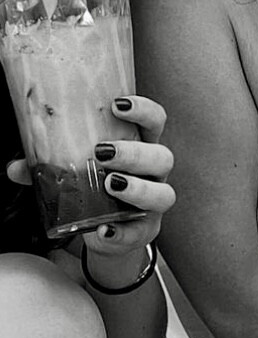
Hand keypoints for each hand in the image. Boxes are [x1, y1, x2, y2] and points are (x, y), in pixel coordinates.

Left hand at [7, 97, 175, 267]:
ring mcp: (153, 203)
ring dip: (137, 189)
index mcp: (141, 147)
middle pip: (162, 156)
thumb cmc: (95, 190)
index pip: (155, 121)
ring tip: (109, 185)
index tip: (117, 105)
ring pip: (163, 194)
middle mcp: (153, 173)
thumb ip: (46, 168)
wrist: (106, 232)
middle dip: (134, 153)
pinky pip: (139, 232)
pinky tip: (104, 230)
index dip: (143, 111)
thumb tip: (15, 167)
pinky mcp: (143, 231)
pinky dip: (121, 233)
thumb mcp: (74, 173)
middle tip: (103, 152)